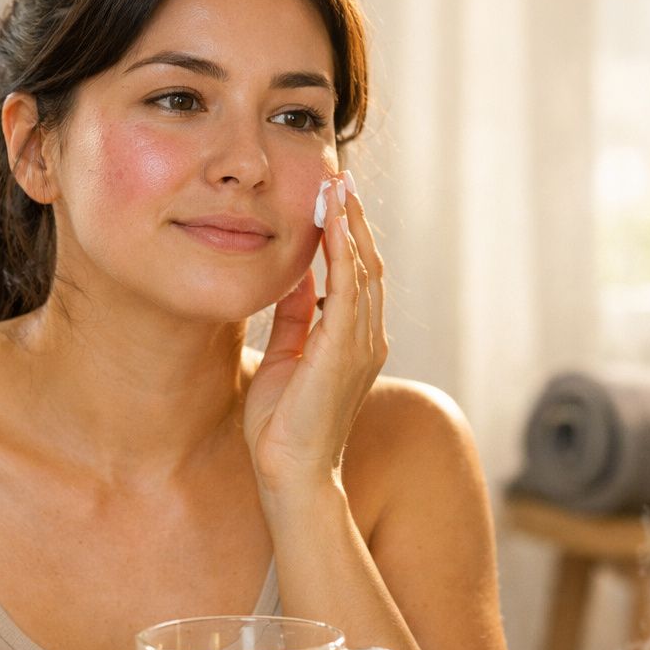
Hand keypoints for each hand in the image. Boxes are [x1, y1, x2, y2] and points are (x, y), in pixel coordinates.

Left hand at [244, 173, 386, 494]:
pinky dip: (342, 251)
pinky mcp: (344, 350)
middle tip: (340, 177)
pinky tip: (331, 221)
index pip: (356, 275)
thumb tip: (296, 275)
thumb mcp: (287, 355)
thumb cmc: (283, 426)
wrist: (288, 473)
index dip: (347, 235)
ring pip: (363, 269)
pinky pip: (347, 288)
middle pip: (367, 264)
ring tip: (337, 186)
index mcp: (354, 340)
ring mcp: (361, 344)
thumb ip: (296, 316)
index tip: (332, 198)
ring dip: (350, 224)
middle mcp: (367, 338)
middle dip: (353, 219)